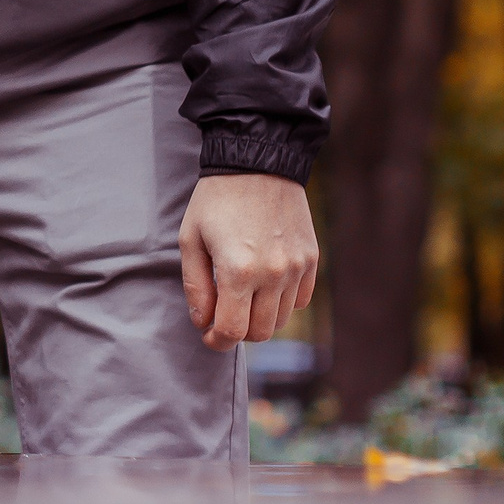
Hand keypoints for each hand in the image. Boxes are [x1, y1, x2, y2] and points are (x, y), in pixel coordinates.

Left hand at [179, 173, 318, 350]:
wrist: (258, 163)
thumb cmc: (216, 200)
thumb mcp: (191, 239)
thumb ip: (195, 286)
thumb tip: (203, 322)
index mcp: (238, 271)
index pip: (233, 330)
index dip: (218, 340)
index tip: (209, 336)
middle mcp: (273, 275)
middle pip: (260, 332)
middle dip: (238, 331)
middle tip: (222, 316)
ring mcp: (297, 268)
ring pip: (281, 319)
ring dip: (259, 318)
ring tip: (241, 297)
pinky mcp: (312, 260)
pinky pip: (299, 300)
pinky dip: (281, 301)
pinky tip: (264, 283)